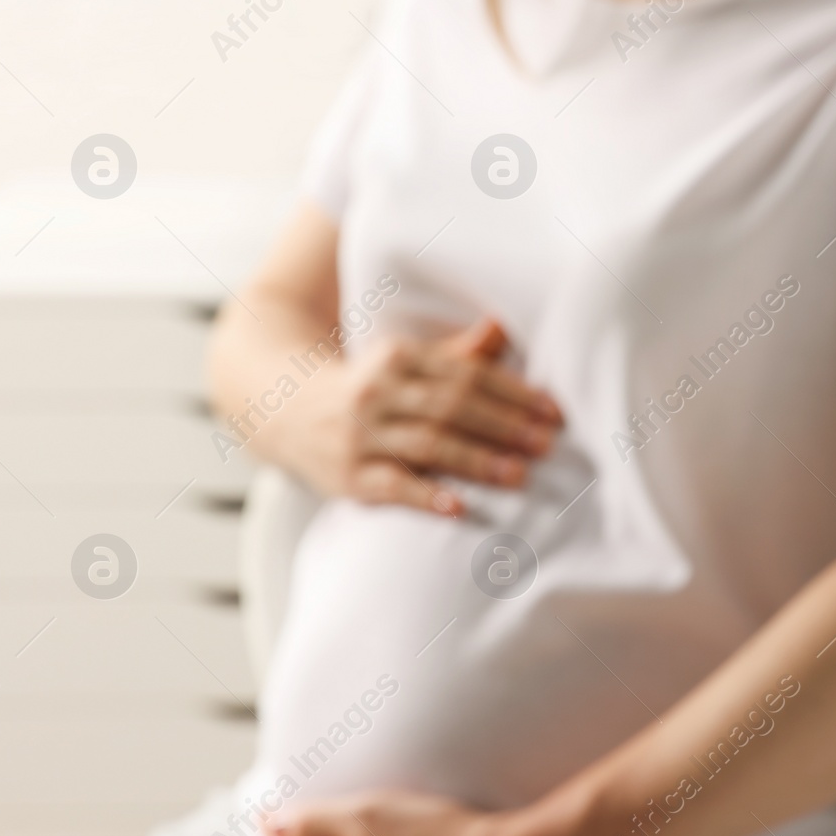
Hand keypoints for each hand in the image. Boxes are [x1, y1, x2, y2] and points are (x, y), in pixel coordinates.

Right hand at [287, 318, 561, 514]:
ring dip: (477, 460)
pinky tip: (459, 507)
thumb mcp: (404, 362)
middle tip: (546, 443)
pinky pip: (392, 486)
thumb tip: (503, 328)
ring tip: (519, 474)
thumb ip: (456, 354)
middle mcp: (378, 392)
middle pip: (450, 407)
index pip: (465, 374)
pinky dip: (426, 497)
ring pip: (427, 445)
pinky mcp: (349, 476)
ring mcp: (361, 435)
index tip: (553, 412)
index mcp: (398, 358)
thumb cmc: (367, 388)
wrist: (283, 409)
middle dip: (503, 425)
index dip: (512, 393)